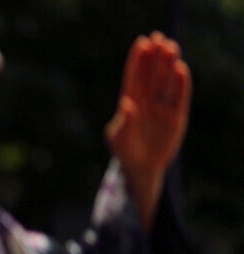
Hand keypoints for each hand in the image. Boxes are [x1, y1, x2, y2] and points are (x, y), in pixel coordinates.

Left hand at [105, 32, 191, 228]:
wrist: (141, 169)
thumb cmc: (125, 151)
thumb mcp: (118, 138)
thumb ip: (123, 122)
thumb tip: (127, 103)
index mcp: (130, 102)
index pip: (134, 77)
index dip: (138, 60)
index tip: (142, 42)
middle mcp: (147, 100)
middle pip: (152, 74)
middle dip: (155, 57)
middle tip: (159, 38)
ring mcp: (162, 107)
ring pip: (166, 81)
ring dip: (169, 65)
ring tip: (172, 47)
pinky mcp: (176, 116)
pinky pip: (179, 96)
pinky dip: (181, 84)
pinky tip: (181, 69)